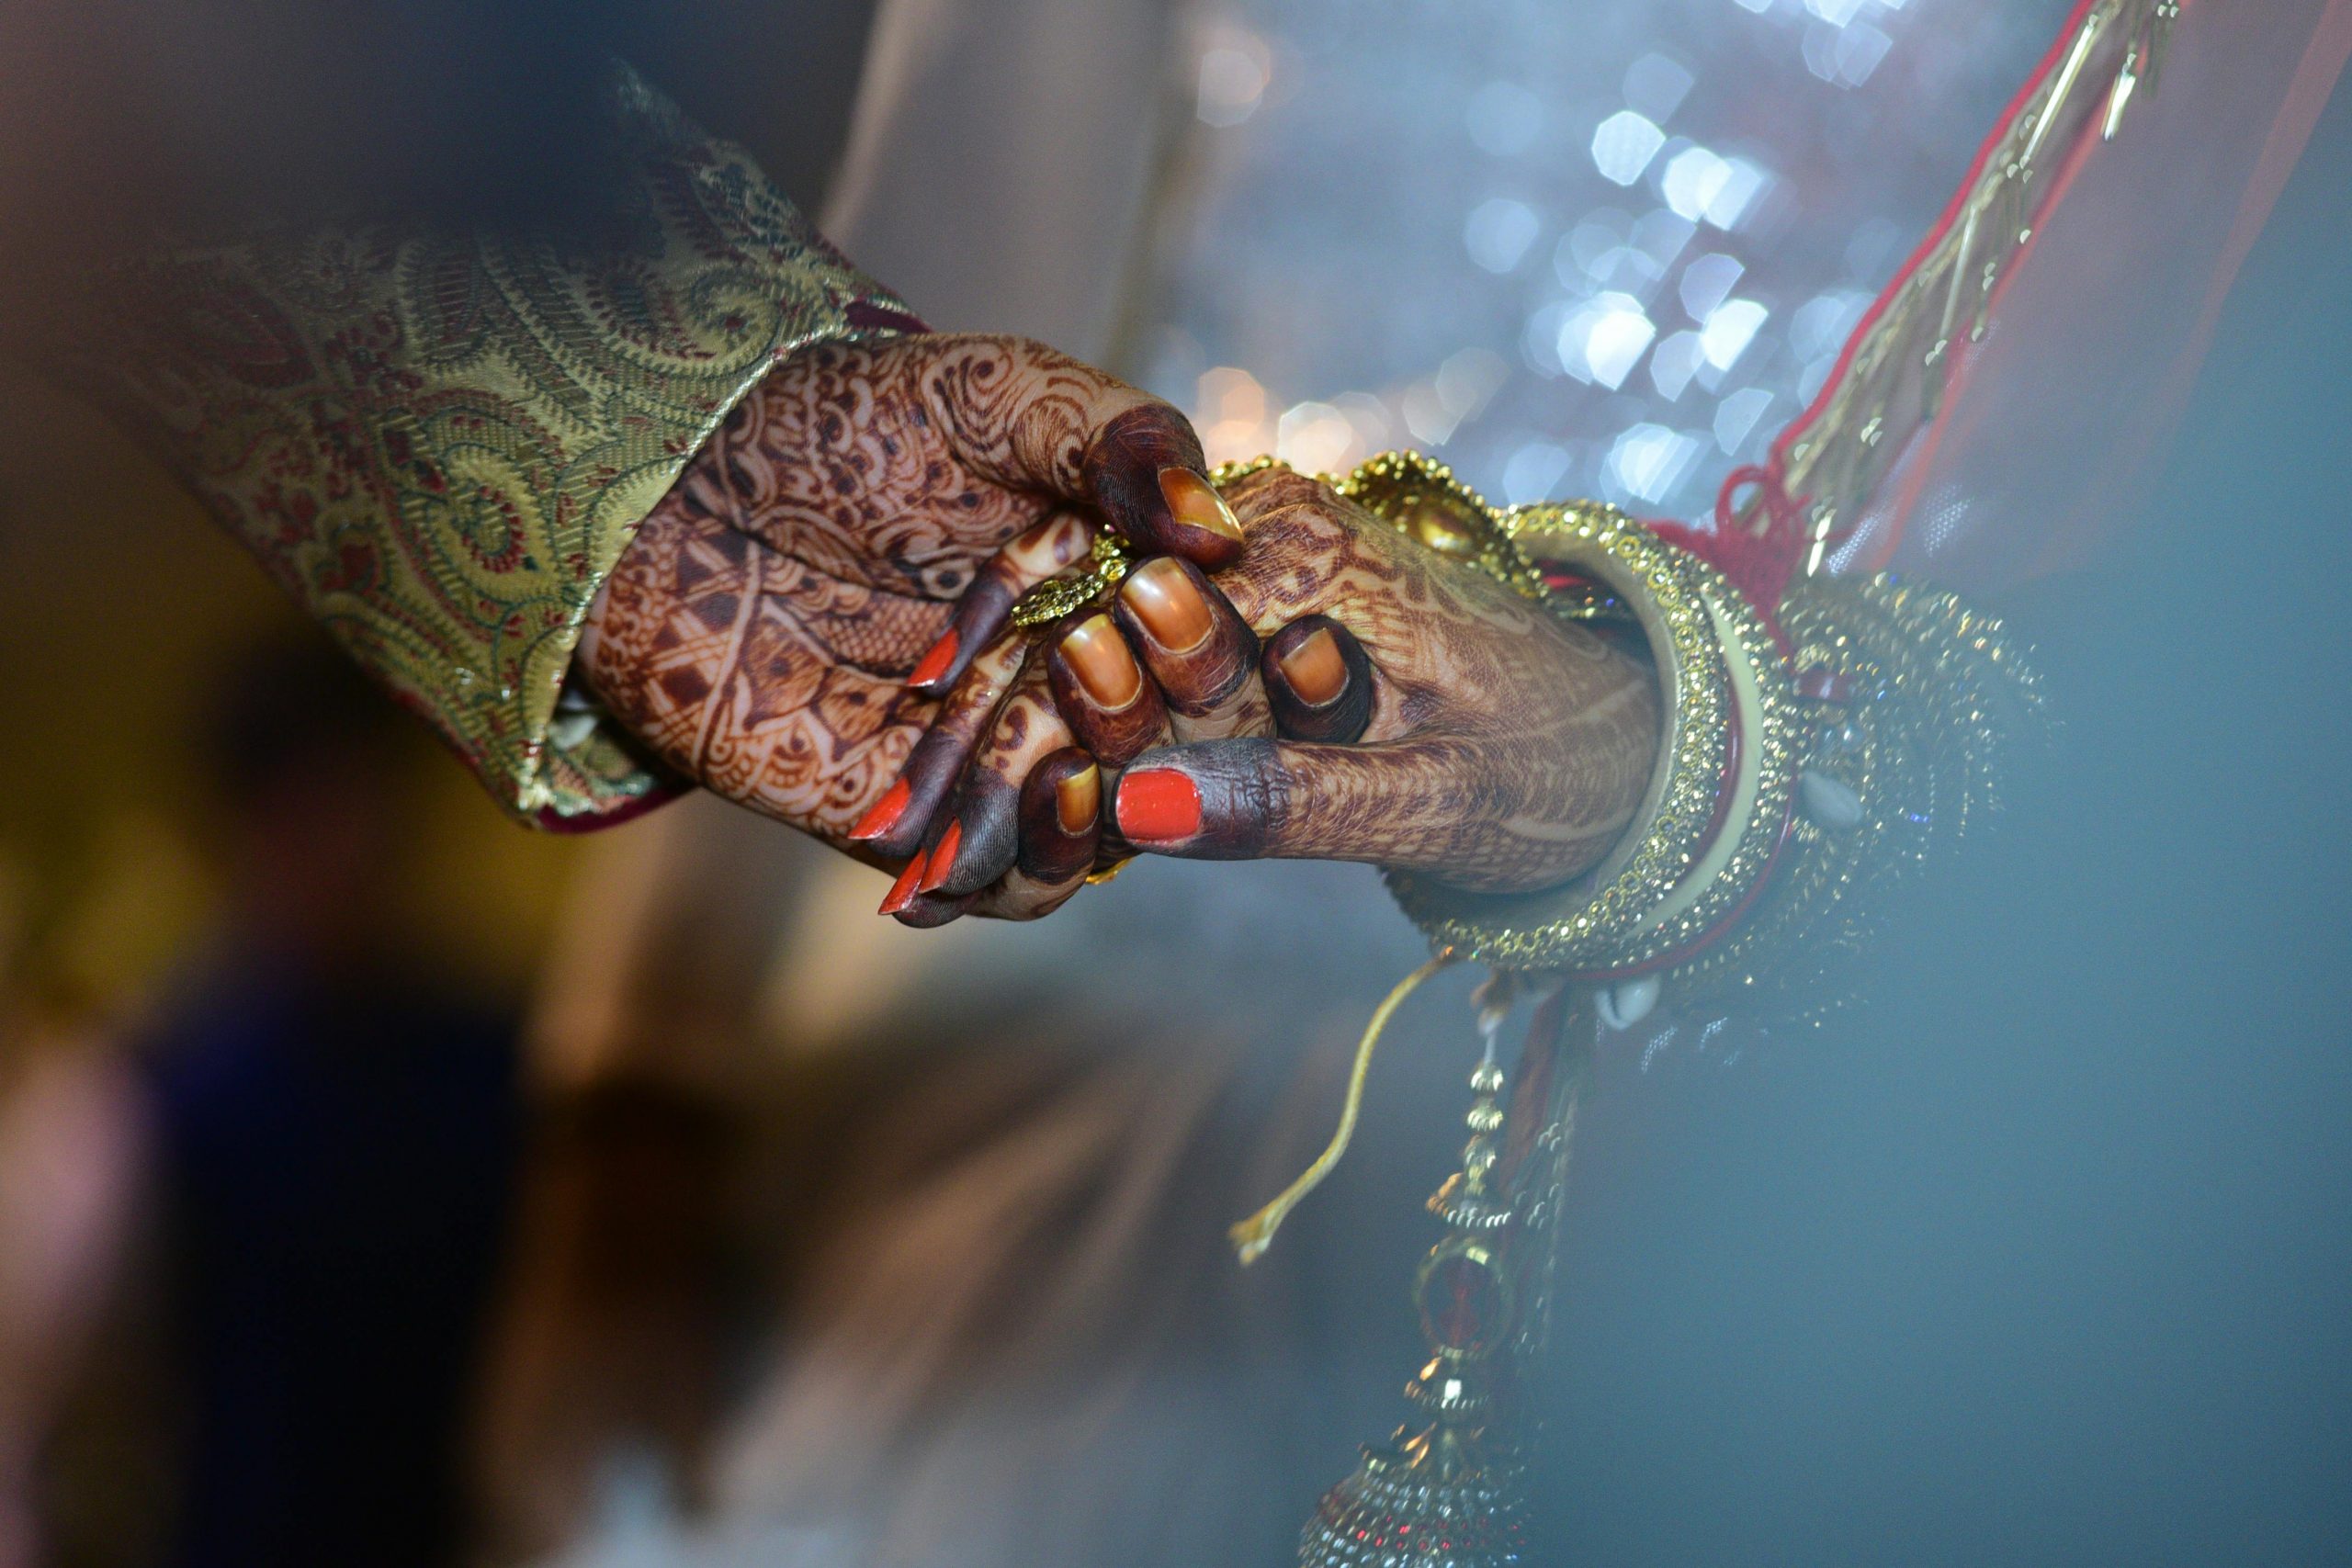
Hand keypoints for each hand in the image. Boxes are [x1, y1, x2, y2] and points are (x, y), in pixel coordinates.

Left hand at [576, 332, 1244, 838]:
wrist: (677, 484)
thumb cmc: (844, 423)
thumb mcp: (996, 391)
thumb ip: (1116, 437)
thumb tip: (1219, 529)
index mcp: (1122, 588)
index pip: (1220, 643)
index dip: (1226, 636)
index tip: (1177, 590)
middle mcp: (1076, 685)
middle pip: (1176, 744)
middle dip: (1160, 706)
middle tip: (1099, 638)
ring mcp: (1003, 761)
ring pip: (1105, 826)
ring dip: (1103, 796)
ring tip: (1069, 742)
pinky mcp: (922, 826)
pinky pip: (1008, 885)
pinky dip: (1032, 864)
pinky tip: (1025, 812)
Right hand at [876, 466, 1660, 922]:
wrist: (1622, 735)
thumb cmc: (1553, 762)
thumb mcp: (1435, 797)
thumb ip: (1286, 802)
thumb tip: (1128, 813)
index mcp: (1305, 553)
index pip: (1120, 642)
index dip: (1022, 751)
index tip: (939, 850)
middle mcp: (1259, 535)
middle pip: (1079, 637)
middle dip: (980, 753)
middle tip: (900, 868)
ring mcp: (1246, 564)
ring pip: (1087, 649)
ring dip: (1005, 752)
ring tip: (919, 862)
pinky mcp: (1245, 607)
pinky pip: (1131, 671)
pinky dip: (1067, 747)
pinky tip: (999, 820)